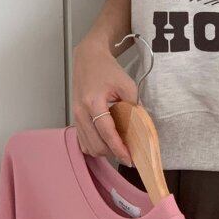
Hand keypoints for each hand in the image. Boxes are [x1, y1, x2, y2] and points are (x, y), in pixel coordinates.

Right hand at [72, 35, 136, 164]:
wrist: (88, 59)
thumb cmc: (107, 70)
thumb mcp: (126, 83)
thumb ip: (135, 105)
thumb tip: (143, 126)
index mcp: (93, 102)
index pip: (106, 132)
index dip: (119, 148)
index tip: (130, 159)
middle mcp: (81, 112)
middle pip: (96, 144)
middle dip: (113, 153)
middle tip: (128, 153)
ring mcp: (75, 116)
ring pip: (88, 146)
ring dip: (104, 151)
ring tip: (119, 148)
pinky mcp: (75, 119)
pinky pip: (83, 141)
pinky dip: (95, 146)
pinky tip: (106, 142)